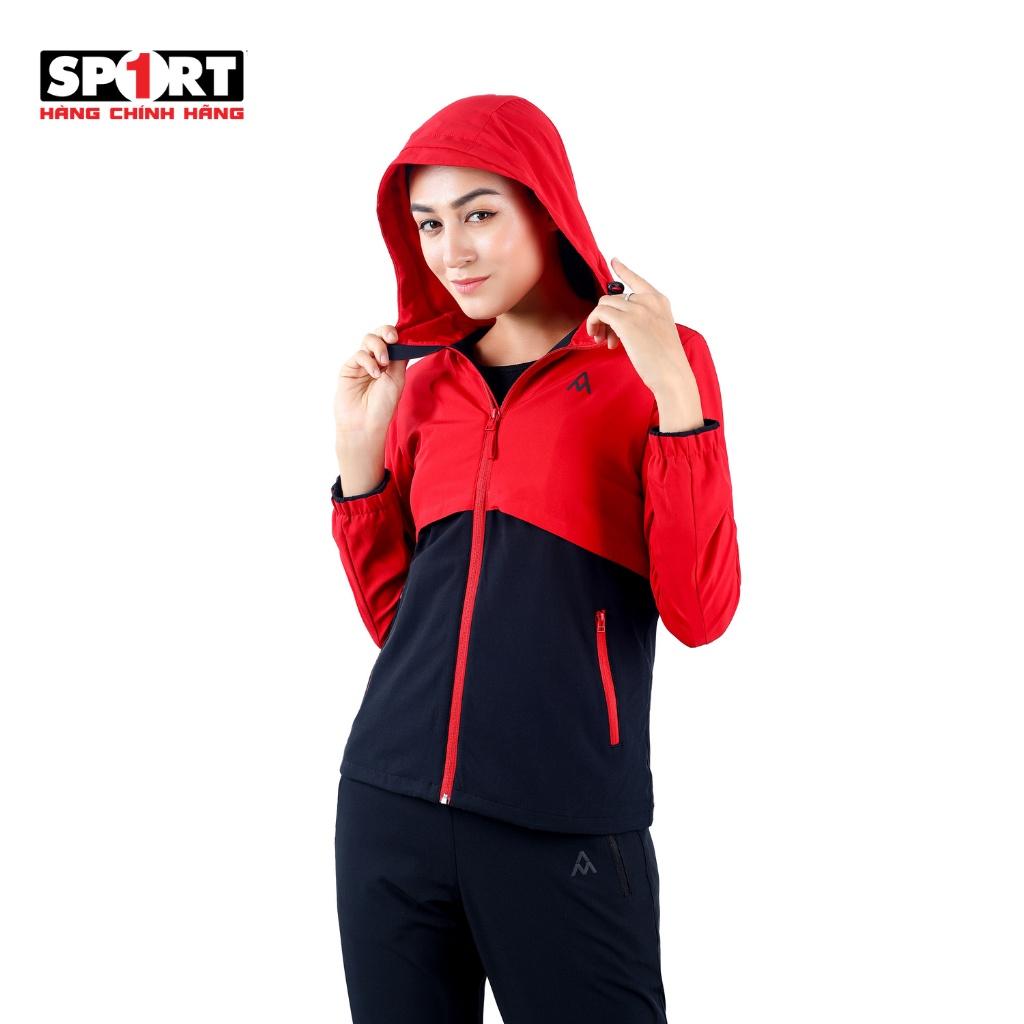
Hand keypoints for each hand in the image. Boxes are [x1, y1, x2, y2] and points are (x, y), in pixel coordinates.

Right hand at [334, 324, 408, 438]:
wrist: (365, 424)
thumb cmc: (383, 406)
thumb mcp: (397, 379)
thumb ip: (400, 358)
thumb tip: (405, 339)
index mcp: (391, 363)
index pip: (393, 341)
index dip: (396, 334)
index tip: (401, 337)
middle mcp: (376, 361)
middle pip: (379, 335)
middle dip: (386, 332)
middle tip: (392, 338)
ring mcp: (362, 364)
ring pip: (368, 340)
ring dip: (378, 347)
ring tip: (383, 362)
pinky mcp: (349, 368)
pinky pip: (359, 355)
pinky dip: (368, 361)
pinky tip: (374, 374)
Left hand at [585, 257, 697, 401]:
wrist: (672, 374)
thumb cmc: (666, 360)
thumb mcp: (659, 331)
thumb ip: (643, 319)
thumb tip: (616, 321)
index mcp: (660, 301)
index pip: (637, 280)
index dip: (623, 270)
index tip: (614, 262)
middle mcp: (648, 300)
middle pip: (614, 297)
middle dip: (607, 317)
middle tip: (607, 338)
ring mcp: (637, 309)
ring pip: (604, 304)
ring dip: (599, 322)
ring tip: (605, 341)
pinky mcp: (625, 321)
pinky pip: (599, 313)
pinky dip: (593, 323)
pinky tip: (598, 337)